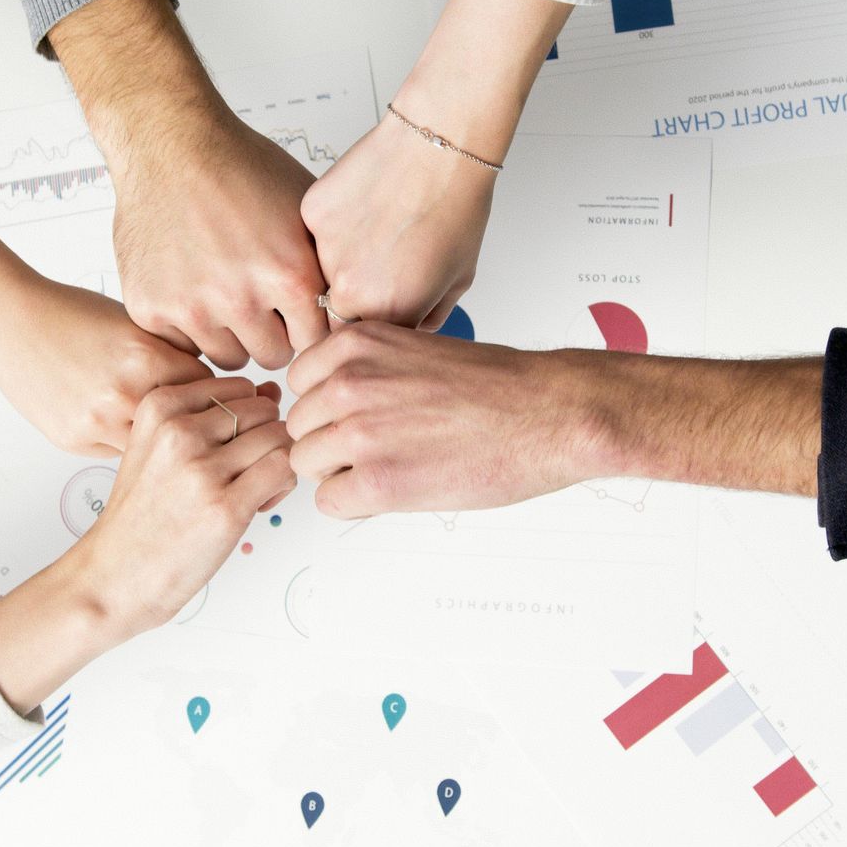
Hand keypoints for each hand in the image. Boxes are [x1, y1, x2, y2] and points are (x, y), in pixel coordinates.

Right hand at [0, 279, 212, 456]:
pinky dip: (123, 440)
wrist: (11, 321)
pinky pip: (119, 452)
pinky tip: (115, 420)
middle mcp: (124, 393)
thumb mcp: (134, 322)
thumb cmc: (70, 313)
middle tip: (190, 415)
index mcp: (147, 356)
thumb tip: (206, 382)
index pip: (208, 388)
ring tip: (154, 421)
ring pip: (153, 446)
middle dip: (190, 419)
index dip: (211, 390)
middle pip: (185, 422)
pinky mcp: (75, 440)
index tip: (212, 393)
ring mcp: (98, 422)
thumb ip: (172, 353)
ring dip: (157, 437)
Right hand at [47, 0, 328, 370]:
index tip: (298, 314)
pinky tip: (191, 286)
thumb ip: (326, 266)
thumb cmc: (238, 167)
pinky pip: (182, 345)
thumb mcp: (306, 211)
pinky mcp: (151, 308)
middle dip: (271, 334)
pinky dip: (188, 325)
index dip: (307, 326)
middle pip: (273, 356)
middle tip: (260, 302)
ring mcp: (193, 307)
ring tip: (226, 292)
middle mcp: (242, 297)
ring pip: (227, 357)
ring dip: (230, 334)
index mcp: (290, 275)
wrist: (170, 144)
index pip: (316, 342)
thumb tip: (355, 305)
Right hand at [72, 376, 296, 629]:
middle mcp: (179, 431)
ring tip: (253, 489)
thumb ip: (212, 416)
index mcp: (158, 406)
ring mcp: (202, 469)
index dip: (248, 416)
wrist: (116, 574)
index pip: (239, 386)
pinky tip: (258, 503)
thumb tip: (271, 391)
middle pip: (263, 410)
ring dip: (277, 462)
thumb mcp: (159, 447)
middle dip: (266, 438)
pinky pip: (284, 469)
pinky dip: (282, 484)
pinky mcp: (226, 506)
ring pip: (278, 437)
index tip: (232, 446)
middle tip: (247, 472)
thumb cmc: (142, 515)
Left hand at [286, 322, 596, 516]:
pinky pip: (329, 502)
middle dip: (331, 442)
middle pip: (299, 427)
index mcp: (355, 344)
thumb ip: (363, 369)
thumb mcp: (413, 349)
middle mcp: (348, 383)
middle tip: (381, 448)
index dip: (327, 407)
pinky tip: (396, 489)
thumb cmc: (497, 386)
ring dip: (341, 473)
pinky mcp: (377, 481)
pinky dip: (357, 503)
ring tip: (392, 466)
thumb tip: (329, 399)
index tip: (355, 417)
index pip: (299, 385)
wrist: (547, 414)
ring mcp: (358, 433)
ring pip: (306, 465)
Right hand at [300, 114, 493, 329]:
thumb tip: (405, 331)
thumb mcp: (457, 281)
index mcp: (386, 314)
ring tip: (377, 227)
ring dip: (342, 259)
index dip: (375, 320)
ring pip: (321, 271)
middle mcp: (348, 290)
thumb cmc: (456, 206)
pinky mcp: (311, 215)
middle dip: (355, 294)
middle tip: (382, 261)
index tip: (385, 301)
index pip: (362, 340)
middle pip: (336, 311)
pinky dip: (335, 225)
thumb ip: (425, 318)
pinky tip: (365, 204)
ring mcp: (324, 252)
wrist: (438, 146)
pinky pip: (315, 234)